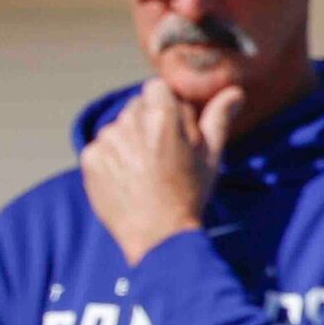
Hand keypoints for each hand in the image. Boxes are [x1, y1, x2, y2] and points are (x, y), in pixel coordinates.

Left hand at [79, 81, 244, 266]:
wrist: (158, 236)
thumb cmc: (189, 194)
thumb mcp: (211, 156)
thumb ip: (218, 119)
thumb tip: (234, 92)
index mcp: (163, 115)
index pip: (155, 88)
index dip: (165, 106)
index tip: (171, 129)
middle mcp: (130, 122)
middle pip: (135, 107)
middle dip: (146, 123)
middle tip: (160, 156)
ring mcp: (107, 141)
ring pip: (117, 128)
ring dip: (127, 141)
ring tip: (143, 172)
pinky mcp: (90, 159)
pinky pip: (99, 148)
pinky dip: (109, 160)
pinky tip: (125, 180)